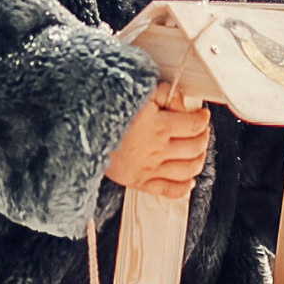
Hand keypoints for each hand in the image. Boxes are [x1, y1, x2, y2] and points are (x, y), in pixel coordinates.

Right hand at [104, 82, 209, 198]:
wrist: (80, 133)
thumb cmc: (106, 111)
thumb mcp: (138, 92)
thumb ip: (164, 93)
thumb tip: (182, 102)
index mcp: (159, 126)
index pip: (194, 125)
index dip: (203, 119)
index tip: (202, 115)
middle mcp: (157, 150)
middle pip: (195, 148)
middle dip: (203, 137)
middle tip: (200, 131)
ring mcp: (149, 169)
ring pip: (188, 170)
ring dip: (198, 160)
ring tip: (196, 151)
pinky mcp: (138, 182)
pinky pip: (168, 191)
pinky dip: (184, 187)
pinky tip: (188, 180)